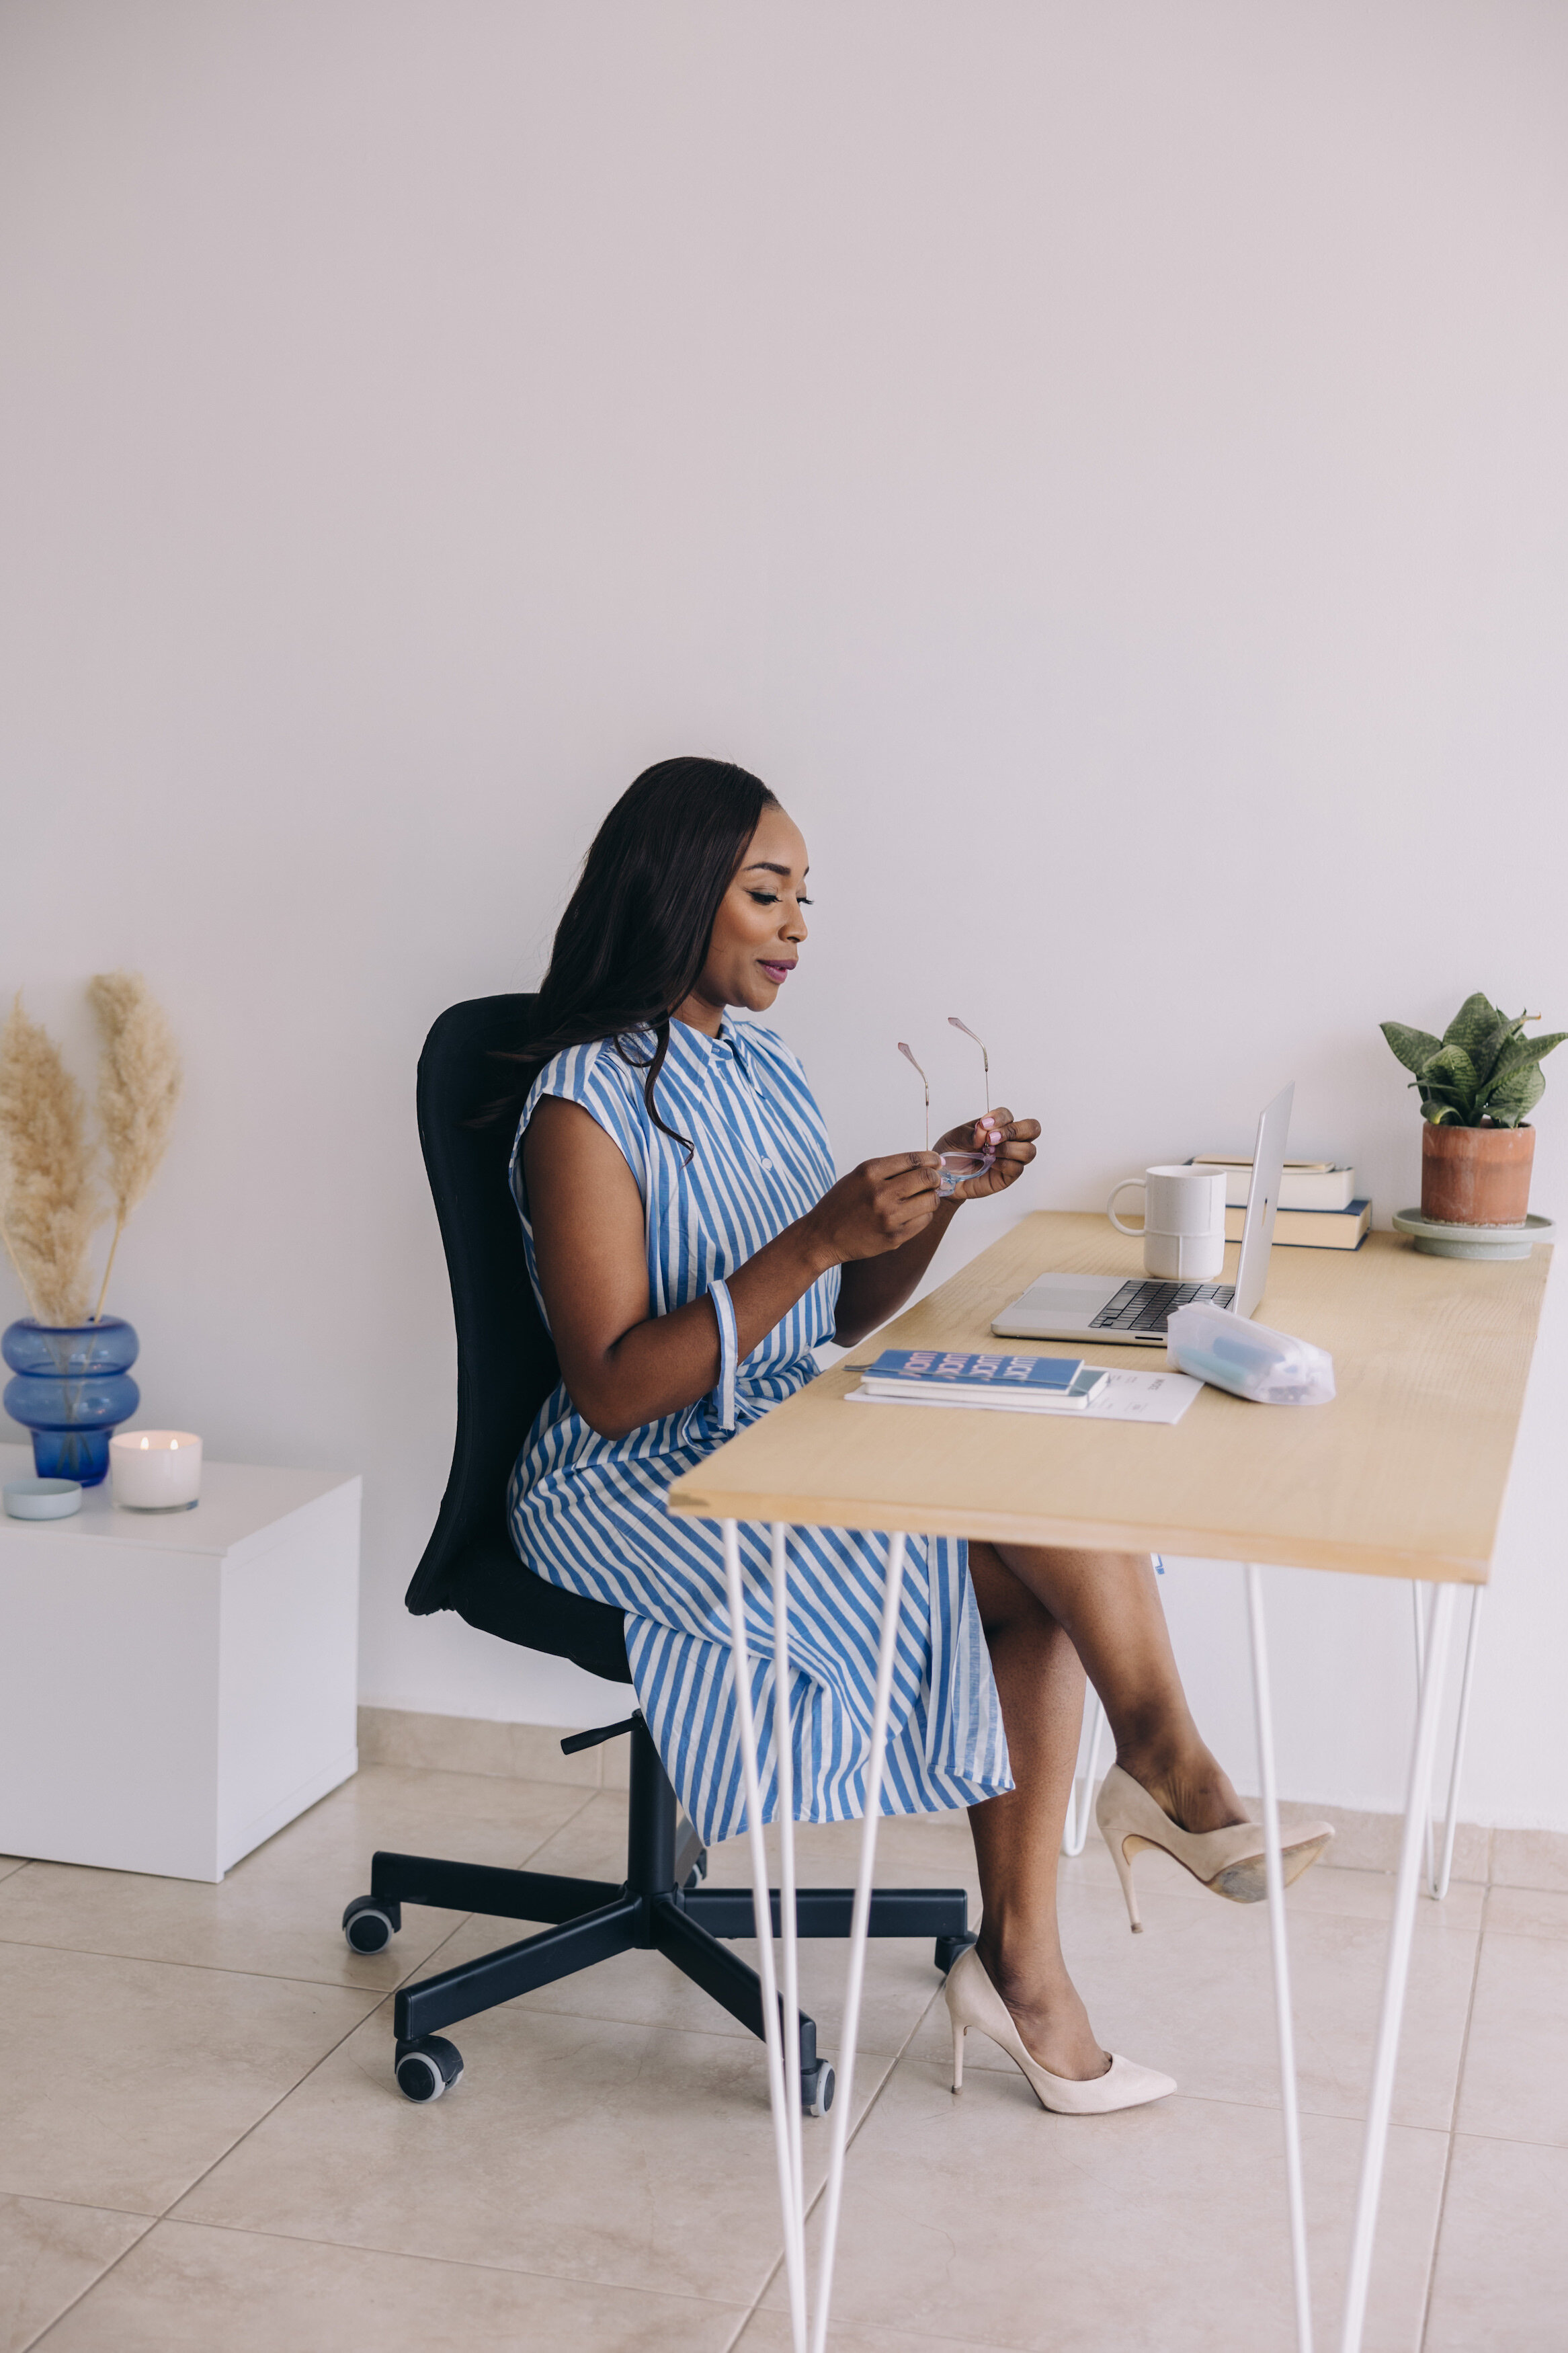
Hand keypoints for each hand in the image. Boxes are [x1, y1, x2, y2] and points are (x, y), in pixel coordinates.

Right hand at [805, 1152, 942, 1263]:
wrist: (822, 1236)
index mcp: (870, 1172)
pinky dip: (923, 1215)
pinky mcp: (894, 1236)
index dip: (931, 1159)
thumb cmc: (841, 1204)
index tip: (936, 1161)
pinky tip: (911, 1214)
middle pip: (927, 1178)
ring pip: (931, 1200)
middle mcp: (880, 1193)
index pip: (914, 1159)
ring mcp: (889, 1216)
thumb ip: (888, 1170)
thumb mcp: (858, 1176)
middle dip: (935, 1178)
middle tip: (933, 1181)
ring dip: (931, 1198)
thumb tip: (925, 1164)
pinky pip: (924, 1221)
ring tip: (921, 1199)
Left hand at [932, 1106, 1039, 1201]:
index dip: (999, 1118)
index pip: (1009, 1115)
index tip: (984, 1125)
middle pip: (1032, 1128)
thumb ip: (970, 1134)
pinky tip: (989, 1163)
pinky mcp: (1008, 1176)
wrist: (945, 1176)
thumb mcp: (955, 1139)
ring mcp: (1011, 1158)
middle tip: (991, 1138)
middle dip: (1014, 1131)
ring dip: (1009, 1149)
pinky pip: (1018, 1168)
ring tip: (989, 1151)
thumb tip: (983, 1129)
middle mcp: (1009, 1140)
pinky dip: (1004, 1164)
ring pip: (1029, 1150)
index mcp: (997, 1126)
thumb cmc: (952, 1154)